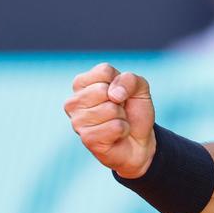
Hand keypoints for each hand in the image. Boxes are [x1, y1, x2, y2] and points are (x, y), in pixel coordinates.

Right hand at [64, 62, 156, 178]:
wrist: (140, 141)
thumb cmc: (134, 111)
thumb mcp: (139, 88)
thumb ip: (129, 80)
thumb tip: (113, 94)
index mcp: (82, 83)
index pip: (103, 71)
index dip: (120, 82)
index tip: (120, 94)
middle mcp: (74, 102)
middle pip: (103, 90)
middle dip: (120, 101)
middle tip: (119, 110)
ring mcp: (77, 121)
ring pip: (110, 109)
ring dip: (122, 117)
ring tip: (116, 122)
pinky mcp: (87, 138)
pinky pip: (115, 127)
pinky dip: (123, 130)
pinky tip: (116, 135)